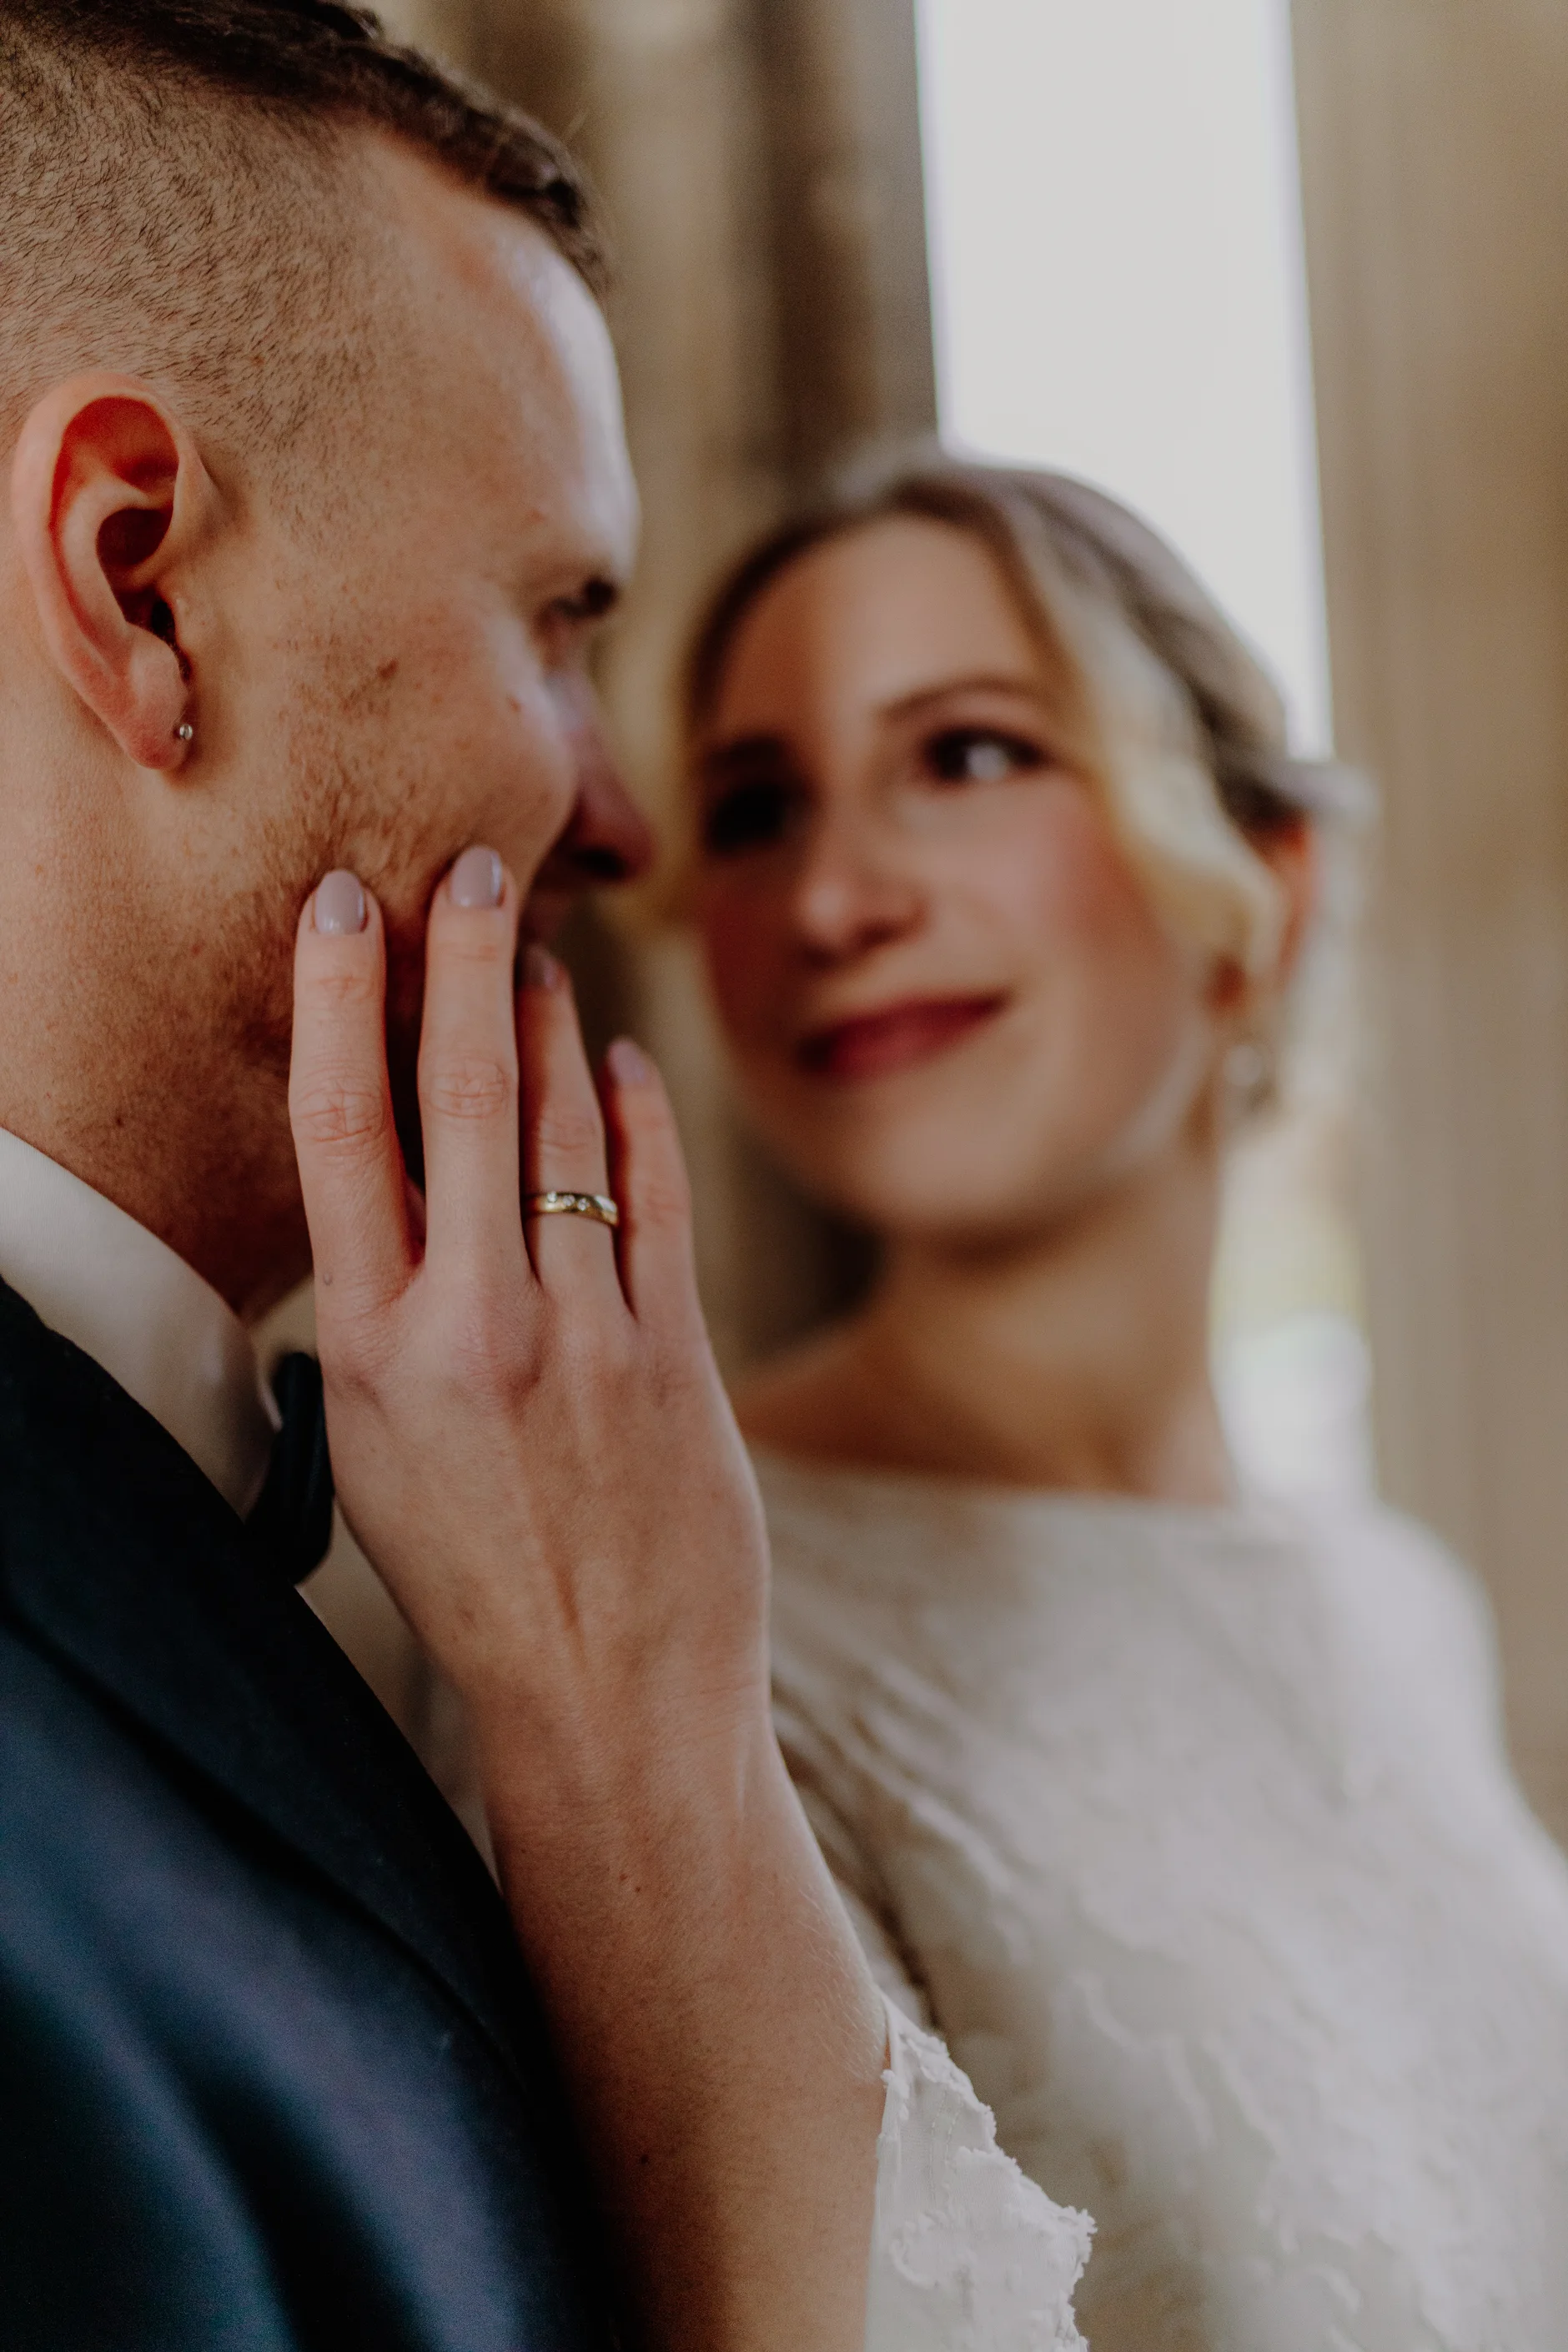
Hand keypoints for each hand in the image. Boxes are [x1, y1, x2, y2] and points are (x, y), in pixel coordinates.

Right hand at [288, 848, 763, 1766]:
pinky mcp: (678, 1351)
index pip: (336, 1132)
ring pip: (562, 1128)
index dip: (334, 1000)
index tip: (339, 909)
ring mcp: (584, 1335)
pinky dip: (638, 1114)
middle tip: (471, 868)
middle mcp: (472, 1327)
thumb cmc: (479, 1574)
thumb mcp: (378, 1454)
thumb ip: (378, 1318)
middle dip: (463, 962)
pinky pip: (656, 1196)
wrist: (612, 1690)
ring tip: (539, 953)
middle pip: (457, 1095)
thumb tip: (392, 1191)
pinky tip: (622, 1061)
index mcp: (373, 1350)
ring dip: (551, 1022)